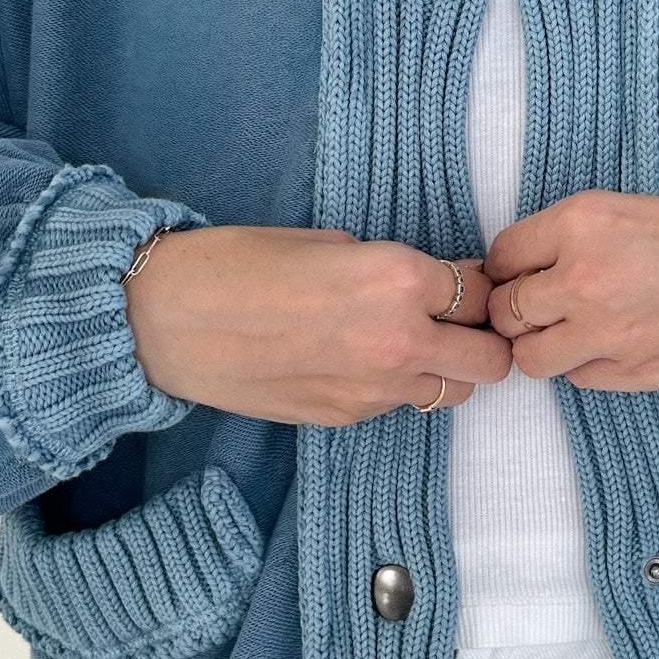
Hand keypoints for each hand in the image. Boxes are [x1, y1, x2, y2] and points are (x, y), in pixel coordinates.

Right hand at [123, 225, 510, 425]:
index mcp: (399, 279)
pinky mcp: (347, 417)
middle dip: (481, 337)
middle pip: (490, 358)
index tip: (459, 281)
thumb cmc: (238, 263)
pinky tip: (358, 362)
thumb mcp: (328, 241)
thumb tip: (421, 283)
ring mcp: (376, 389)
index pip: (480, 291)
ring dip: (445, 368)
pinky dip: (397, 386)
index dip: (473, 285)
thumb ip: (387, 266)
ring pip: (454, 392)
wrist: (168, 320)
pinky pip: (400, 405)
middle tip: (454, 321)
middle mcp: (401, 340)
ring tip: (410, 345)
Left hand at [482, 187, 658, 390]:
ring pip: (531, 358)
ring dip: (544, 346)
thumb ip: (573, 238)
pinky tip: (618, 345)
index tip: (520, 273)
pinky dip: (586, 365)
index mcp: (582, 224)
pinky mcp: (634, 375)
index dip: (507, 267)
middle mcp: (584, 279)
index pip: (502, 255)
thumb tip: (525, 272)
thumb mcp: (633, 210)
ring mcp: (607, 334)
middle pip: (505, 312)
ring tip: (574, 332)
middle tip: (541, 307)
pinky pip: (578, 379)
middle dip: (515, 312)